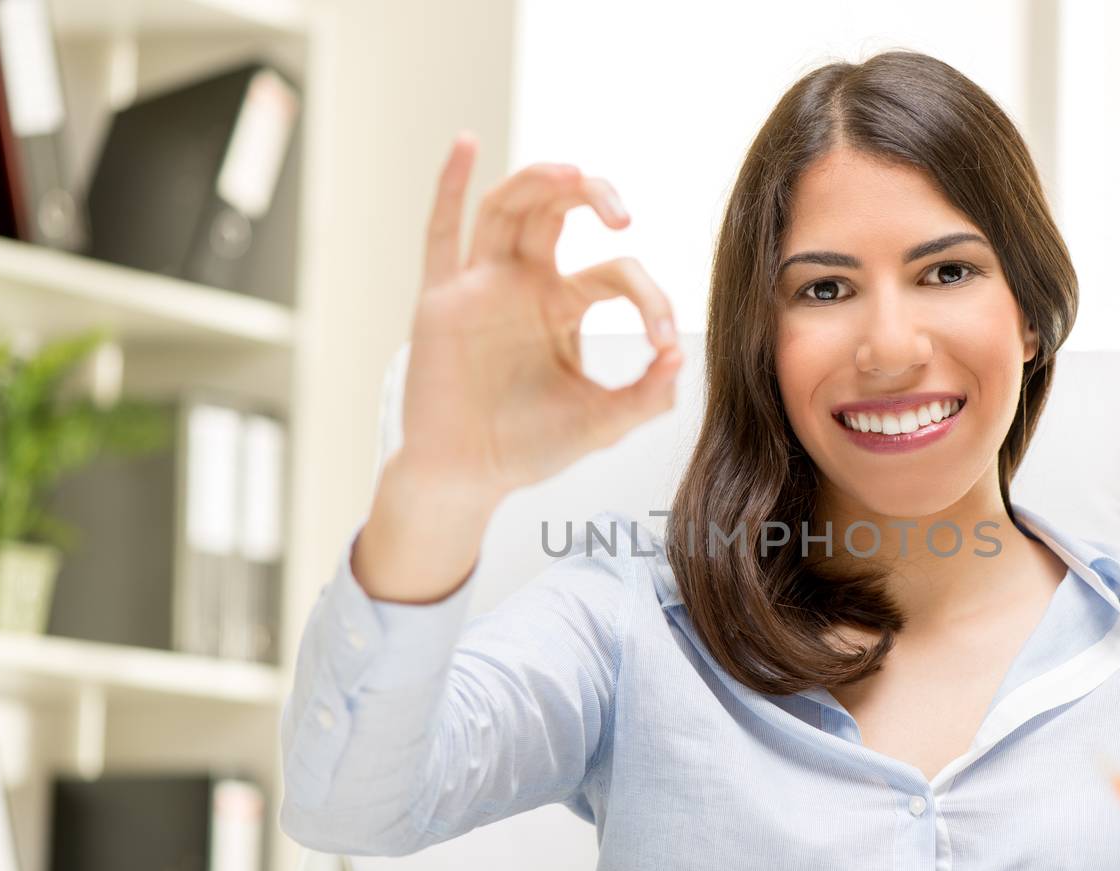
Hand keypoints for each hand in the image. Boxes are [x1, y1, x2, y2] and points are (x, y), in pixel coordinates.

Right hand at [396, 134, 684, 507]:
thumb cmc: (528, 447)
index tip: (664, 341)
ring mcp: (480, 287)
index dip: (649, 298)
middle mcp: (523, 284)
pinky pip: (439, 235)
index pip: (615, 274)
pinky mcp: (440, 301)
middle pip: (556, 211)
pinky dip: (449, 186)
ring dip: (537, 182)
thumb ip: (646, 396)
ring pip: (506, 209)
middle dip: (591, 195)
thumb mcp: (602, 422)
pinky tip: (466, 144)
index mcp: (562, 306)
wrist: (466, 478)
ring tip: (571, 174)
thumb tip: (680, 358)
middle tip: (623, 213)